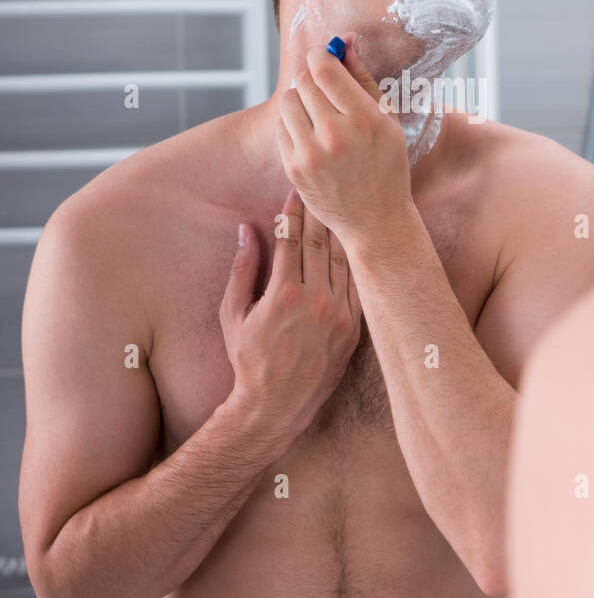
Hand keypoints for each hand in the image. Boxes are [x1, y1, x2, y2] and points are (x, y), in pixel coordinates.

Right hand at [219, 189, 361, 451]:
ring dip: (338, 233)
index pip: (292, 238)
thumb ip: (242, 269)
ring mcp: (339, 314)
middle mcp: (316, 300)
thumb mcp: (233, 314)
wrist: (277, 405)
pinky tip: (351, 246)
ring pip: (342, 260)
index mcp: (284, 293)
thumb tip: (247, 230)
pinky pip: (356, 284)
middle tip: (319, 192)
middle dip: (317, 214)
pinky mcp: (354, 328)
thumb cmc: (248, 360)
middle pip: (320, 243)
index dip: (293, 212)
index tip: (295, 193)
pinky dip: (353, 262)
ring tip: (338, 211)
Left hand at [276, 33, 412, 245]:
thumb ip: (364, 78)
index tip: (324, 56)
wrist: (375, 219)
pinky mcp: (294, 168)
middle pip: (303, 81)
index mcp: (364, 118)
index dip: (320, 55)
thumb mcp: (387, 120)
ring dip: (300, 99)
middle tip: (322, 83)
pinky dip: (293, 124)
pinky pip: (281, 127)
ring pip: (288, 101)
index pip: (324, 68)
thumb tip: (346, 42)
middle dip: (311, 75)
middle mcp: (335, 134)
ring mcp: (311, 153)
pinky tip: (311, 134)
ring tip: (317, 112)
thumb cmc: (387, 165)